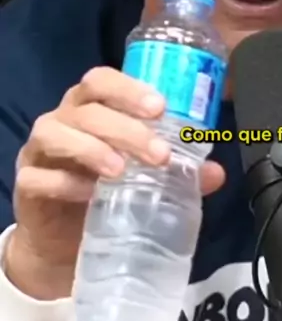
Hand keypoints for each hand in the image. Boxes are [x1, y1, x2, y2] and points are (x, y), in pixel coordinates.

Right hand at [5, 66, 224, 299]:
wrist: (63, 240)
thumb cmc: (103, 189)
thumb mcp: (142, 177)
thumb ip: (176, 170)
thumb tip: (215, 172)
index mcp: (91, 107)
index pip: (103, 81)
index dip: (129, 89)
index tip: (161, 107)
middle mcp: (63, 119)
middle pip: (87, 108)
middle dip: (125, 127)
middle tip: (159, 153)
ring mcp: (39, 149)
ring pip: (56, 132)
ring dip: (93, 148)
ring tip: (121, 171)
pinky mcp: (26, 182)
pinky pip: (39, 176)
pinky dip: (65, 182)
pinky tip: (90, 194)